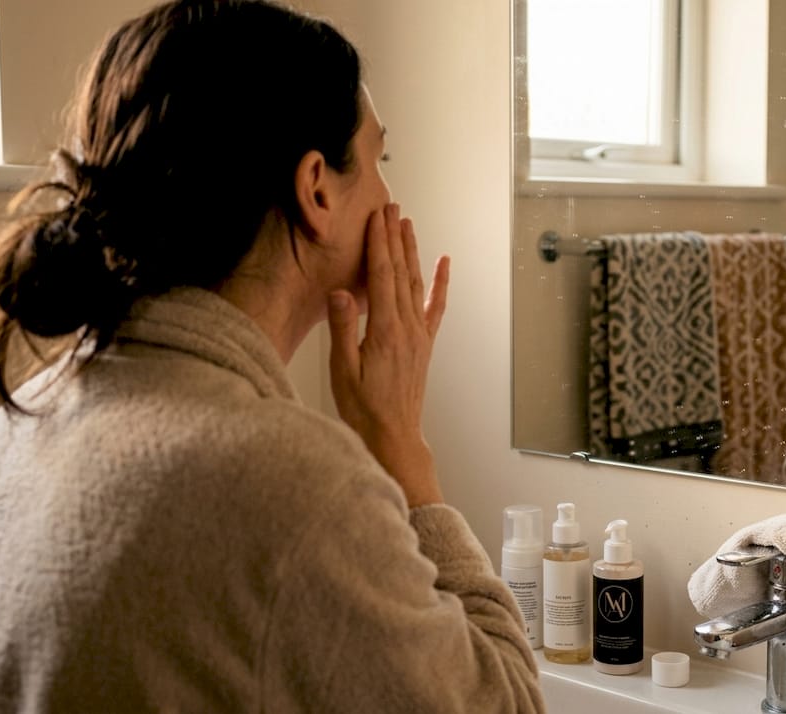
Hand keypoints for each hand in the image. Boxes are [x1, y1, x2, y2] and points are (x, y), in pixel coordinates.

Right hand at [326, 203, 450, 506]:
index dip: (379, 242)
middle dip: (395, 237)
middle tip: (391, 207)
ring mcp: (419, 334)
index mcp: (385, 330)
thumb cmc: (363, 408)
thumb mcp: (343, 370)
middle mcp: (407, 327)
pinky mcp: (424, 344)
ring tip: (407, 224)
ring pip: (415, 283)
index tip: (376, 216)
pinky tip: (443, 264)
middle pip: (401, 272)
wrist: (393, 435)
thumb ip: (343, 329)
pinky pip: (435, 307)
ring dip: (412, 252)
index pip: (381, 275)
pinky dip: (440, 283)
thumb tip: (342, 292)